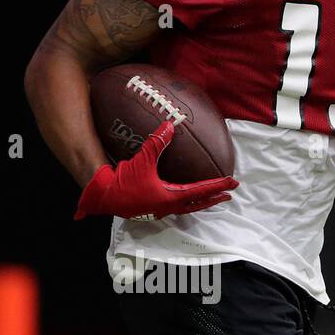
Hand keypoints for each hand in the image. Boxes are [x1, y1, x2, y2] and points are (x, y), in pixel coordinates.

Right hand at [74, 120, 238, 219]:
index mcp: (170, 197)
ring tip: (209, 195)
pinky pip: (174, 205)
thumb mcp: (141, 160)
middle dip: (214, 198)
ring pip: (186, 207)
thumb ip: (157, 143)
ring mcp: (158, 209)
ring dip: (199, 201)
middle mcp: (167, 207)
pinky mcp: (150, 208)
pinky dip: (184, 200)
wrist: (102, 197)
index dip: (217, 185)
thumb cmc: (123, 182)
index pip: (200, 191)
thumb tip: (169, 125)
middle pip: (197, 204)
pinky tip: (181, 193)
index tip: (232, 182)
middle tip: (229, 193)